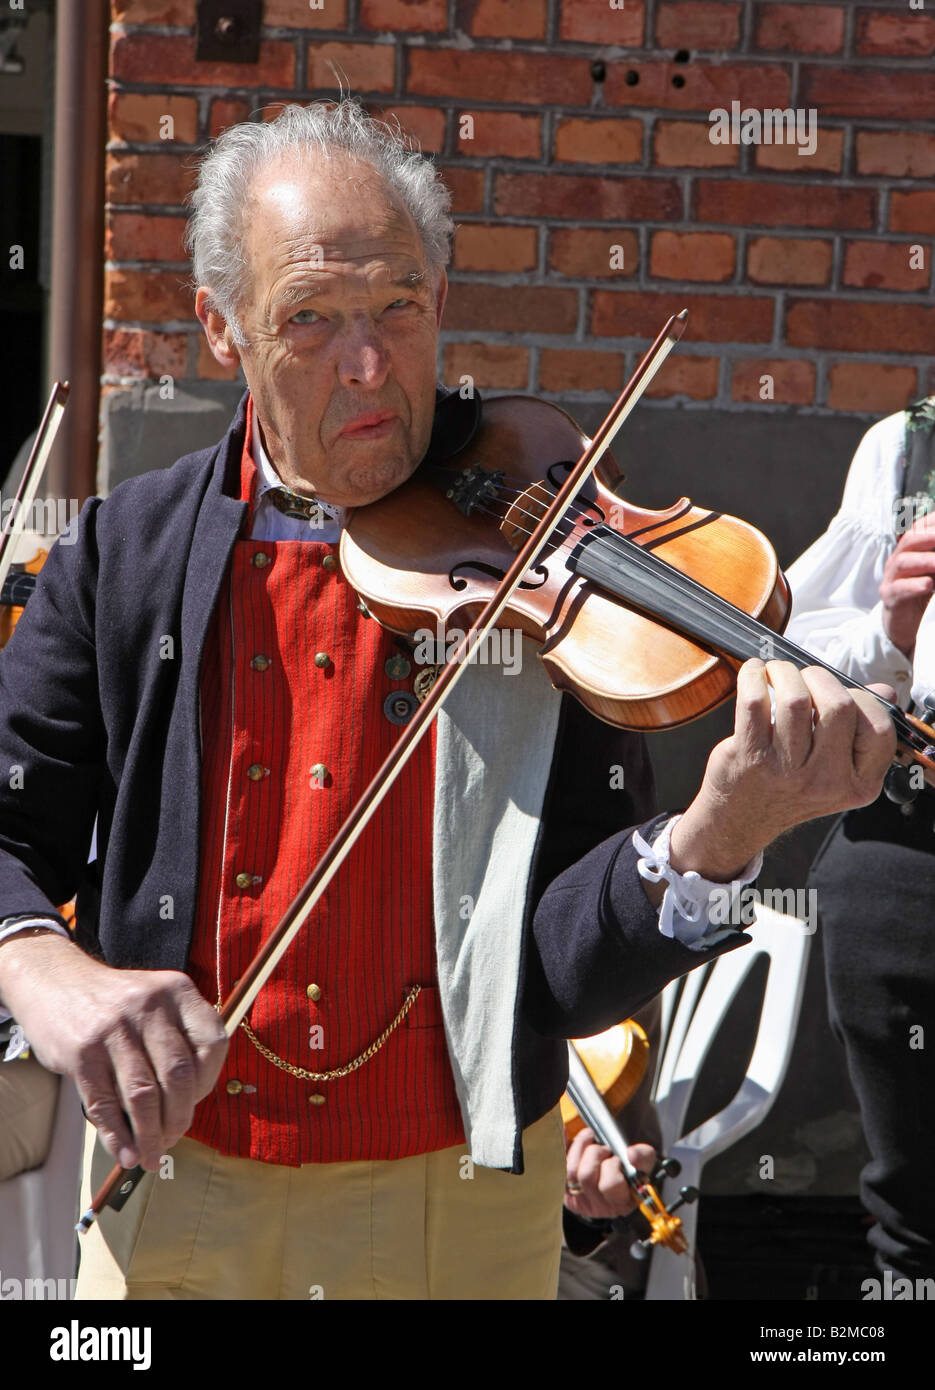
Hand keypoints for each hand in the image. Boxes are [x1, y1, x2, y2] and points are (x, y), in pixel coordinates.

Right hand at [0, 933, 227, 1170]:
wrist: (56, 981)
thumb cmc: (117, 1003)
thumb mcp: (157, 1000)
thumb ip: (178, 1039)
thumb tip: (188, 1105)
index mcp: (178, 991)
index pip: (212, 1043)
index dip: (209, 1081)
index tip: (196, 1102)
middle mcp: (149, 1006)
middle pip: (178, 1075)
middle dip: (179, 1118)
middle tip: (173, 1139)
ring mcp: (114, 1028)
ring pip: (143, 1095)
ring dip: (150, 1136)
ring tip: (151, 1157)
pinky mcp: (82, 1052)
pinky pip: (105, 1104)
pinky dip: (117, 1136)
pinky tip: (125, 1153)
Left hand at [563, 1125, 655, 1221]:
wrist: (617, 1180)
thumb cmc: (632, 1171)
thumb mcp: (644, 1164)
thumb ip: (643, 1156)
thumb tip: (631, 1154)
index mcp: (622, 1201)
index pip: (611, 1185)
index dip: (612, 1166)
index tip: (619, 1156)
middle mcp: (599, 1204)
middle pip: (587, 1176)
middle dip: (595, 1153)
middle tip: (604, 1148)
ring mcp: (581, 1199)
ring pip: (571, 1171)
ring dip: (580, 1147)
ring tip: (590, 1140)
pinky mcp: (566, 1190)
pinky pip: (558, 1167)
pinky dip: (561, 1147)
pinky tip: (564, 1131)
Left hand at [669, 660, 895, 879]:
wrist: (742, 820)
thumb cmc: (792, 785)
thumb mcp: (837, 770)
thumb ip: (863, 730)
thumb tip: (883, 690)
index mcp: (858, 784)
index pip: (880, 729)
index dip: (863, 701)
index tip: (841, 696)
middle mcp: (825, 780)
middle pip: (839, 706)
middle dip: (821, 678)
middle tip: (805, 679)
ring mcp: (786, 770)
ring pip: (796, 699)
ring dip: (785, 673)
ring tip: (777, 674)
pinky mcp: (750, 757)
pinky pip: (754, 702)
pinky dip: (753, 676)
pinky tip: (754, 674)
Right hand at [881, 511, 934, 655]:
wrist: (901, 622)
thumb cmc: (919, 591)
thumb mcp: (932, 570)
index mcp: (908, 551)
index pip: (918, 528)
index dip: (931, 522)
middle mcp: (897, 560)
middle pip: (909, 541)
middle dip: (929, 536)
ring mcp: (891, 578)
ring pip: (902, 562)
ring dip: (925, 560)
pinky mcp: (890, 597)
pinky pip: (899, 588)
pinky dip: (915, 585)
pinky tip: (929, 585)